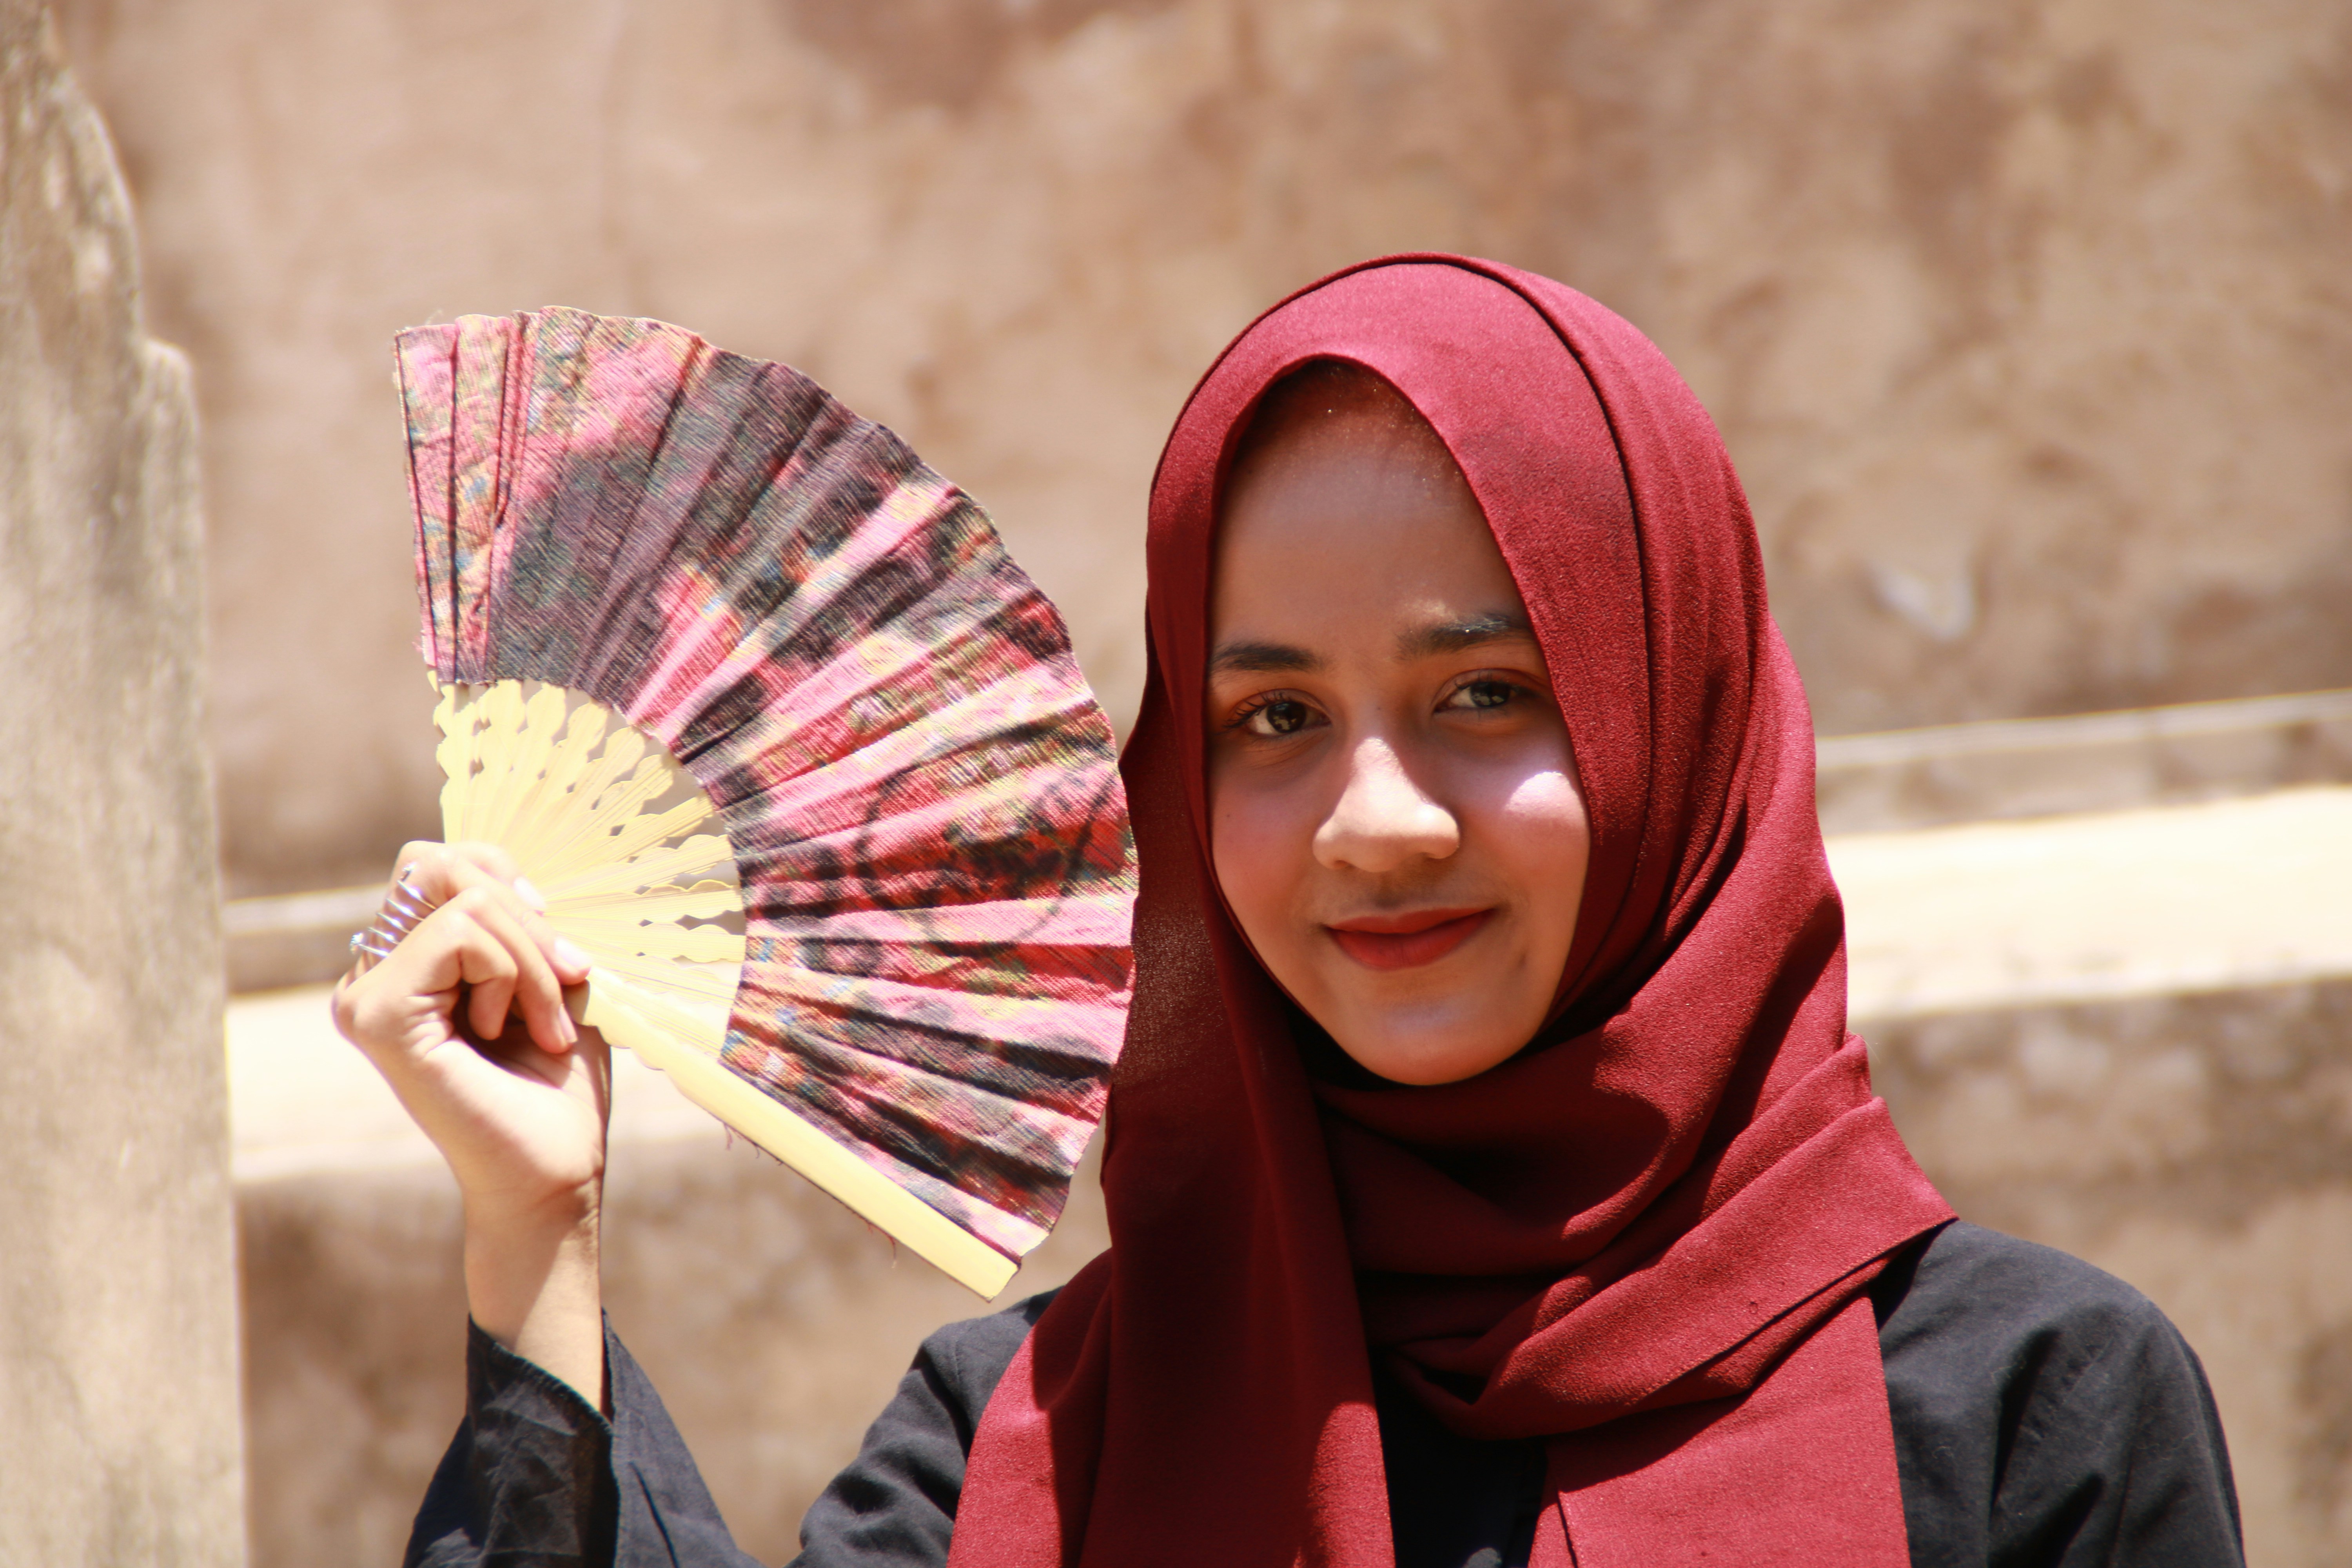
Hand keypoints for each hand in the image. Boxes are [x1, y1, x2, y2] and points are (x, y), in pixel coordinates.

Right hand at [332, 841, 607, 1403]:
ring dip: (531, 954)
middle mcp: (371, 972)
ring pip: (460, 894)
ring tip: (545, 1022)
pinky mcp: (377, 1014)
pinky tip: (511, 1032)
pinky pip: (458, 933)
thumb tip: (499, 858)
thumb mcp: (547, 970)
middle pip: (441, 862)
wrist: (557, 1168)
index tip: (563, 953)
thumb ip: (513, 911)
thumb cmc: (558, 1078)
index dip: (515, 885)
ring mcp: (365, 993)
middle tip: (565, 980)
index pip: (444, 861)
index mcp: (406, 960)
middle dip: (525, 914)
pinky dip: (512, 971)